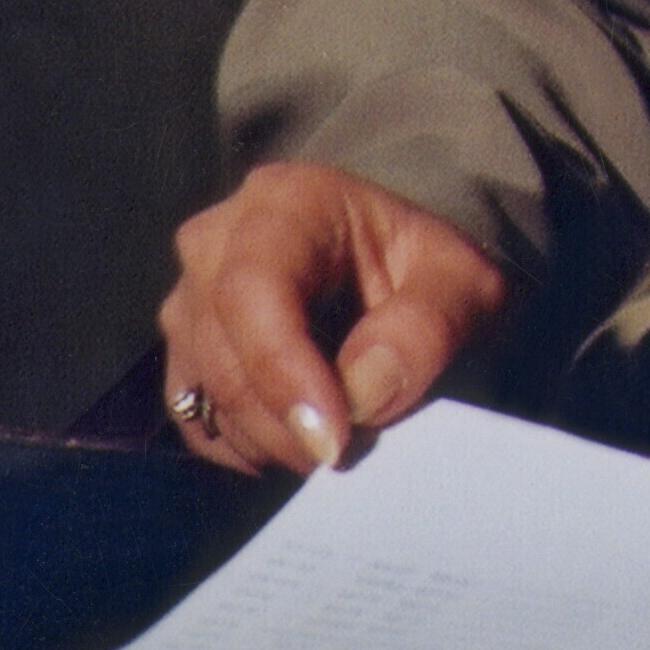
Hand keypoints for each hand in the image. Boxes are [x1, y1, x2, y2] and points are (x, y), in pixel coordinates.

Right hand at [158, 161, 509, 475]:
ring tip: (341, 432)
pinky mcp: (186, 352)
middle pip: (223, 351)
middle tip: (354, 448)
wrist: (406, 273)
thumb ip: (425, 328)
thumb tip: (362, 390)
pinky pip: (198, 421)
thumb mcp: (463, 285)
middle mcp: (218, 240)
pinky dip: (250, 446)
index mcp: (286, 201)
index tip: (334, 438)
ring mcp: (191, 298)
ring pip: (206, 393)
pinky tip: (303, 433)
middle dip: (287, 421)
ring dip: (274, 438)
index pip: (253, 287)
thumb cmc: (430, 271)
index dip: (283, 370)